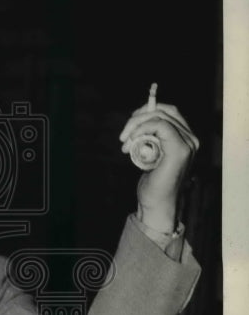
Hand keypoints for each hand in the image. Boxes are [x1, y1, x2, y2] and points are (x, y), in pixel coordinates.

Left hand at [119, 102, 198, 232]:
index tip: (129, 126)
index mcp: (186, 139)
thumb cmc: (153, 183)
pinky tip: (131, 142)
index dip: (147, 111)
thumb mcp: (151, 154)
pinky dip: (141, 129)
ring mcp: (188, 144)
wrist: (157, 204)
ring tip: (125, 143)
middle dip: (138, 118)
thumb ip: (151, 139)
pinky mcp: (179, 150)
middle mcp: (191, 139)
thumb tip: (137, 121)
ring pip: (159, 117)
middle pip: (164, 111)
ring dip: (136, 126)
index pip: (169, 111)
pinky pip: (159, 125)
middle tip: (124, 136)